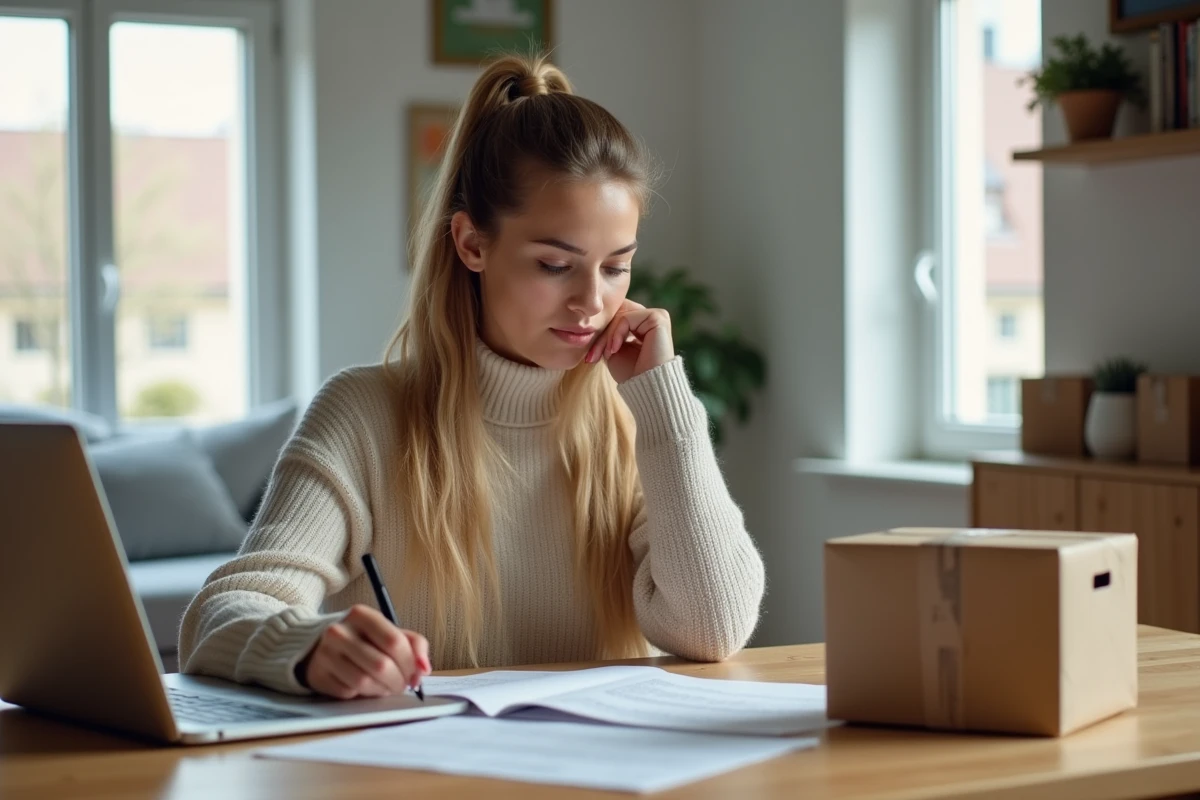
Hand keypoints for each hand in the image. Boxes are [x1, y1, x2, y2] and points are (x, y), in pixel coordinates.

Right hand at [295, 604, 430, 699]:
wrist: (320, 646)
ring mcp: (326, 654)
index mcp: (361, 615)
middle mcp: (339, 632)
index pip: (394, 641)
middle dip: (398, 681)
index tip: (416, 673)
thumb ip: (414, 645)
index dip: (410, 663)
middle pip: (381, 665)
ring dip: (382, 690)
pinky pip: (349, 692)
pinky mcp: (318, 675)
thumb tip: (424, 669)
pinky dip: (363, 694)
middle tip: (402, 685)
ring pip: (365, 682)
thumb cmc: (363, 639)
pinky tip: (366, 687)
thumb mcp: (388, 632)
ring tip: (386, 686)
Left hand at [585, 299, 673, 383]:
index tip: (590, 358)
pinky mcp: (658, 317)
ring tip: (607, 354)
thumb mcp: (613, 350)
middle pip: (616, 315)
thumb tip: (594, 320)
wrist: (647, 388)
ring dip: (607, 336)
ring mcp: (656, 316)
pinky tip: (615, 349)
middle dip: (601, 337)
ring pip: (620, 316)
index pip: (615, 319)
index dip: (601, 335)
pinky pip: (627, 318)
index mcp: (642, 326)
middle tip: (592, 356)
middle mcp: (650, 319)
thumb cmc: (631, 374)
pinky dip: (617, 333)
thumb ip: (607, 333)